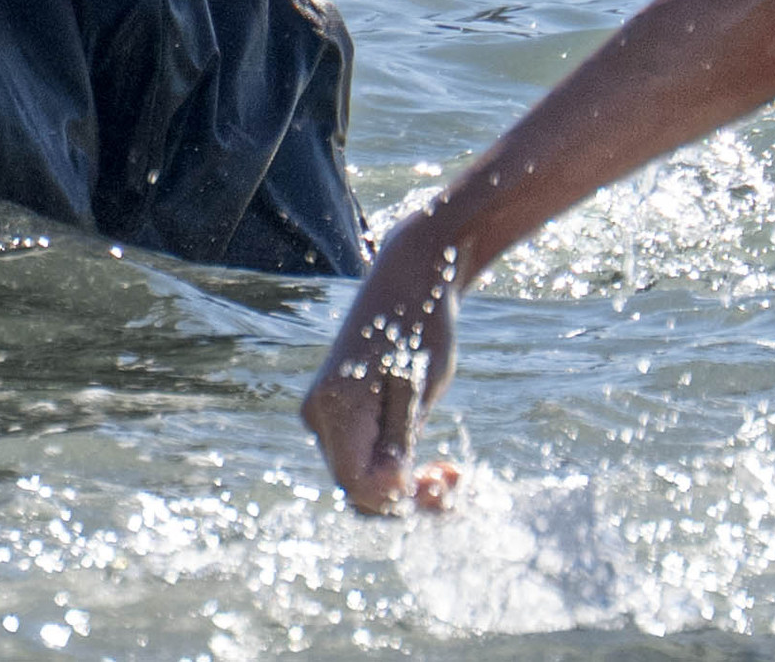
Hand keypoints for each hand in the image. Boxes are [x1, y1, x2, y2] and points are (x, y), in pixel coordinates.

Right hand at [301, 221, 470, 514]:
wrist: (412, 275)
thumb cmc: (422, 325)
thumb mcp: (420, 388)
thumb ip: (399, 441)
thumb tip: (387, 492)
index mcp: (336, 406)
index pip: (358, 485)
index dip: (399, 499)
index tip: (441, 480)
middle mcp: (319, 414)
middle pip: (357, 486)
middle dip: (406, 495)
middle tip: (454, 481)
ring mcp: (325, 413)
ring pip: (361, 476)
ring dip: (404, 484)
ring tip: (449, 473)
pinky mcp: (339, 411)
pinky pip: (362, 456)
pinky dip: (395, 466)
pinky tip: (432, 461)